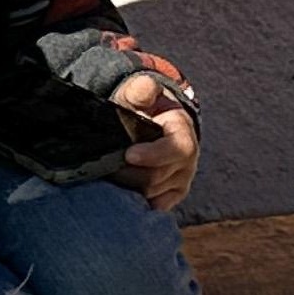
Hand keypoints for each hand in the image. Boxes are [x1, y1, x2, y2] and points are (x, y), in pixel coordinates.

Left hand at [113, 72, 199, 211]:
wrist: (144, 124)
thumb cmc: (138, 108)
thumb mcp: (138, 94)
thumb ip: (140, 90)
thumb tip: (144, 87)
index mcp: (182, 132)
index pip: (177, 149)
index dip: (154, 155)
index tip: (129, 155)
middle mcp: (188, 159)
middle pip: (158, 177)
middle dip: (129, 173)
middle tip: (106, 167)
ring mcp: (180, 179)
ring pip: (152, 193)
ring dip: (128, 186)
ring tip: (109, 174)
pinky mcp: (171, 195)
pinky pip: (154, 206)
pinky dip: (135, 202)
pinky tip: (119, 192)